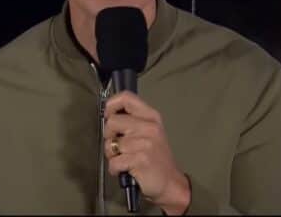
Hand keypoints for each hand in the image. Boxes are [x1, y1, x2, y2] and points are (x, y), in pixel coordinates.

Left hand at [103, 91, 190, 214]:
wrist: (171, 183)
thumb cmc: (156, 157)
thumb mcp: (150, 132)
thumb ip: (133, 120)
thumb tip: (108, 114)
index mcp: (151, 117)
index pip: (126, 98)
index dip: (111, 105)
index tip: (109, 116)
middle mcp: (149, 127)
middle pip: (112, 121)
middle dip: (108, 136)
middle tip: (117, 145)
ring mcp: (146, 143)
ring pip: (111, 144)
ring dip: (112, 155)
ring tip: (124, 159)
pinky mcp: (141, 160)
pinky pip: (114, 162)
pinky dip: (115, 168)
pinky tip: (124, 169)